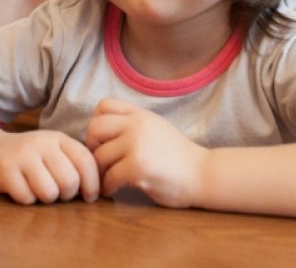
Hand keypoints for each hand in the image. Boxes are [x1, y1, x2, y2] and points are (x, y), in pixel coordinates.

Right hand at [0, 130, 99, 204]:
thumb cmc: (30, 157)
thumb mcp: (54, 151)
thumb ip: (75, 163)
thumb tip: (102, 189)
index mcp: (58, 138)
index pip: (85, 161)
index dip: (93, 183)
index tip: (90, 196)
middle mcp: (41, 143)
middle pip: (69, 181)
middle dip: (66, 194)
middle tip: (57, 191)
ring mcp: (22, 155)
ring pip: (49, 192)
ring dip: (45, 198)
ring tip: (38, 188)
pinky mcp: (5, 170)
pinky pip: (26, 197)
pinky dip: (26, 199)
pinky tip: (21, 188)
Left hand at [86, 98, 203, 207]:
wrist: (203, 174)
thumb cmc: (178, 156)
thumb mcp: (155, 128)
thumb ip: (131, 125)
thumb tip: (98, 132)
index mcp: (140, 114)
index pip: (103, 105)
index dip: (97, 123)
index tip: (104, 141)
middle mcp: (136, 125)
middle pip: (94, 128)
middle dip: (92, 147)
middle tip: (101, 162)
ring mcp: (136, 144)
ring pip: (98, 155)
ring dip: (100, 171)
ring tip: (108, 179)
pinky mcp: (137, 167)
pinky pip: (108, 176)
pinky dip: (107, 186)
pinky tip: (114, 190)